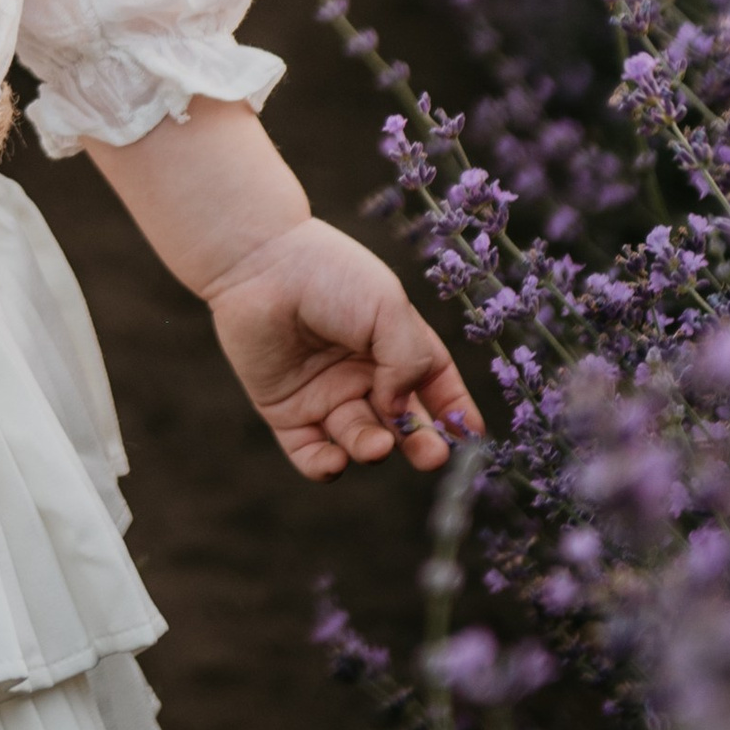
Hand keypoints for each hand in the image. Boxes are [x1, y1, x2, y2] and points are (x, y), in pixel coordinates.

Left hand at [204, 216, 479, 479]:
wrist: (259, 265)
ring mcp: (326, 395)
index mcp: (394, 344)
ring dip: (373, 448)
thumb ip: (409, 361)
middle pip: (402, 425)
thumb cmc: (329, 276)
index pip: (436, 387)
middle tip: (430, 456)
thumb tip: (399, 412)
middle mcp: (363, 375)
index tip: (470, 438)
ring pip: (360, 440)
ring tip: (377, 444)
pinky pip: (310, 453)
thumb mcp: (388, 308)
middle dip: (421, 444)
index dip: (455, 413)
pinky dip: (325, 465)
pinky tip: (335, 459)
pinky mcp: (286, 411)